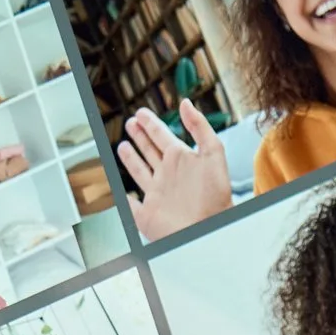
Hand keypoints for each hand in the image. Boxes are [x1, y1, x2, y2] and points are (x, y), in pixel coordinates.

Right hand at [117, 98, 234, 240]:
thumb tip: (186, 103)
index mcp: (181, 160)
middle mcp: (168, 175)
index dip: (151, 123)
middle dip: (140, 136)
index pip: (162, 136)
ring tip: (123, 144)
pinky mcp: (147, 214)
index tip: (141, 112)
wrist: (210, 230)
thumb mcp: (213, 153)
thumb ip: (200, 127)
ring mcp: (157, 194)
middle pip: (150, 150)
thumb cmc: (216, 197)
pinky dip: (124, 197)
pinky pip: (131, 204)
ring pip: (139, 172)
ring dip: (131, 158)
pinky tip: (119, 189)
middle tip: (131, 122)